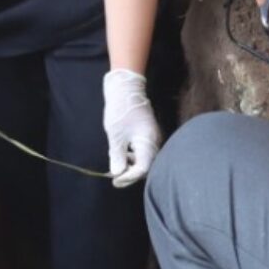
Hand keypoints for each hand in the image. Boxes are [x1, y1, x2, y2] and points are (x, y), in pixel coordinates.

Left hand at [100, 70, 161, 186]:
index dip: (129, 178)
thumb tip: (117, 174)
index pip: (142, 169)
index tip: (114, 181)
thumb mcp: (115, 135)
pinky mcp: (147, 134)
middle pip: (146, 166)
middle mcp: (154, 142)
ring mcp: (151, 138)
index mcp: (148, 142)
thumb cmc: (120, 110)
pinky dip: (132, 156)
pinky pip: (142, 151)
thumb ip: (117, 156)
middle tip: (114, 176)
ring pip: (144, 159)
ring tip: (116, 164)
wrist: (125, 87)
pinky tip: (121, 153)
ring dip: (130, 165)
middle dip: (130, 173)